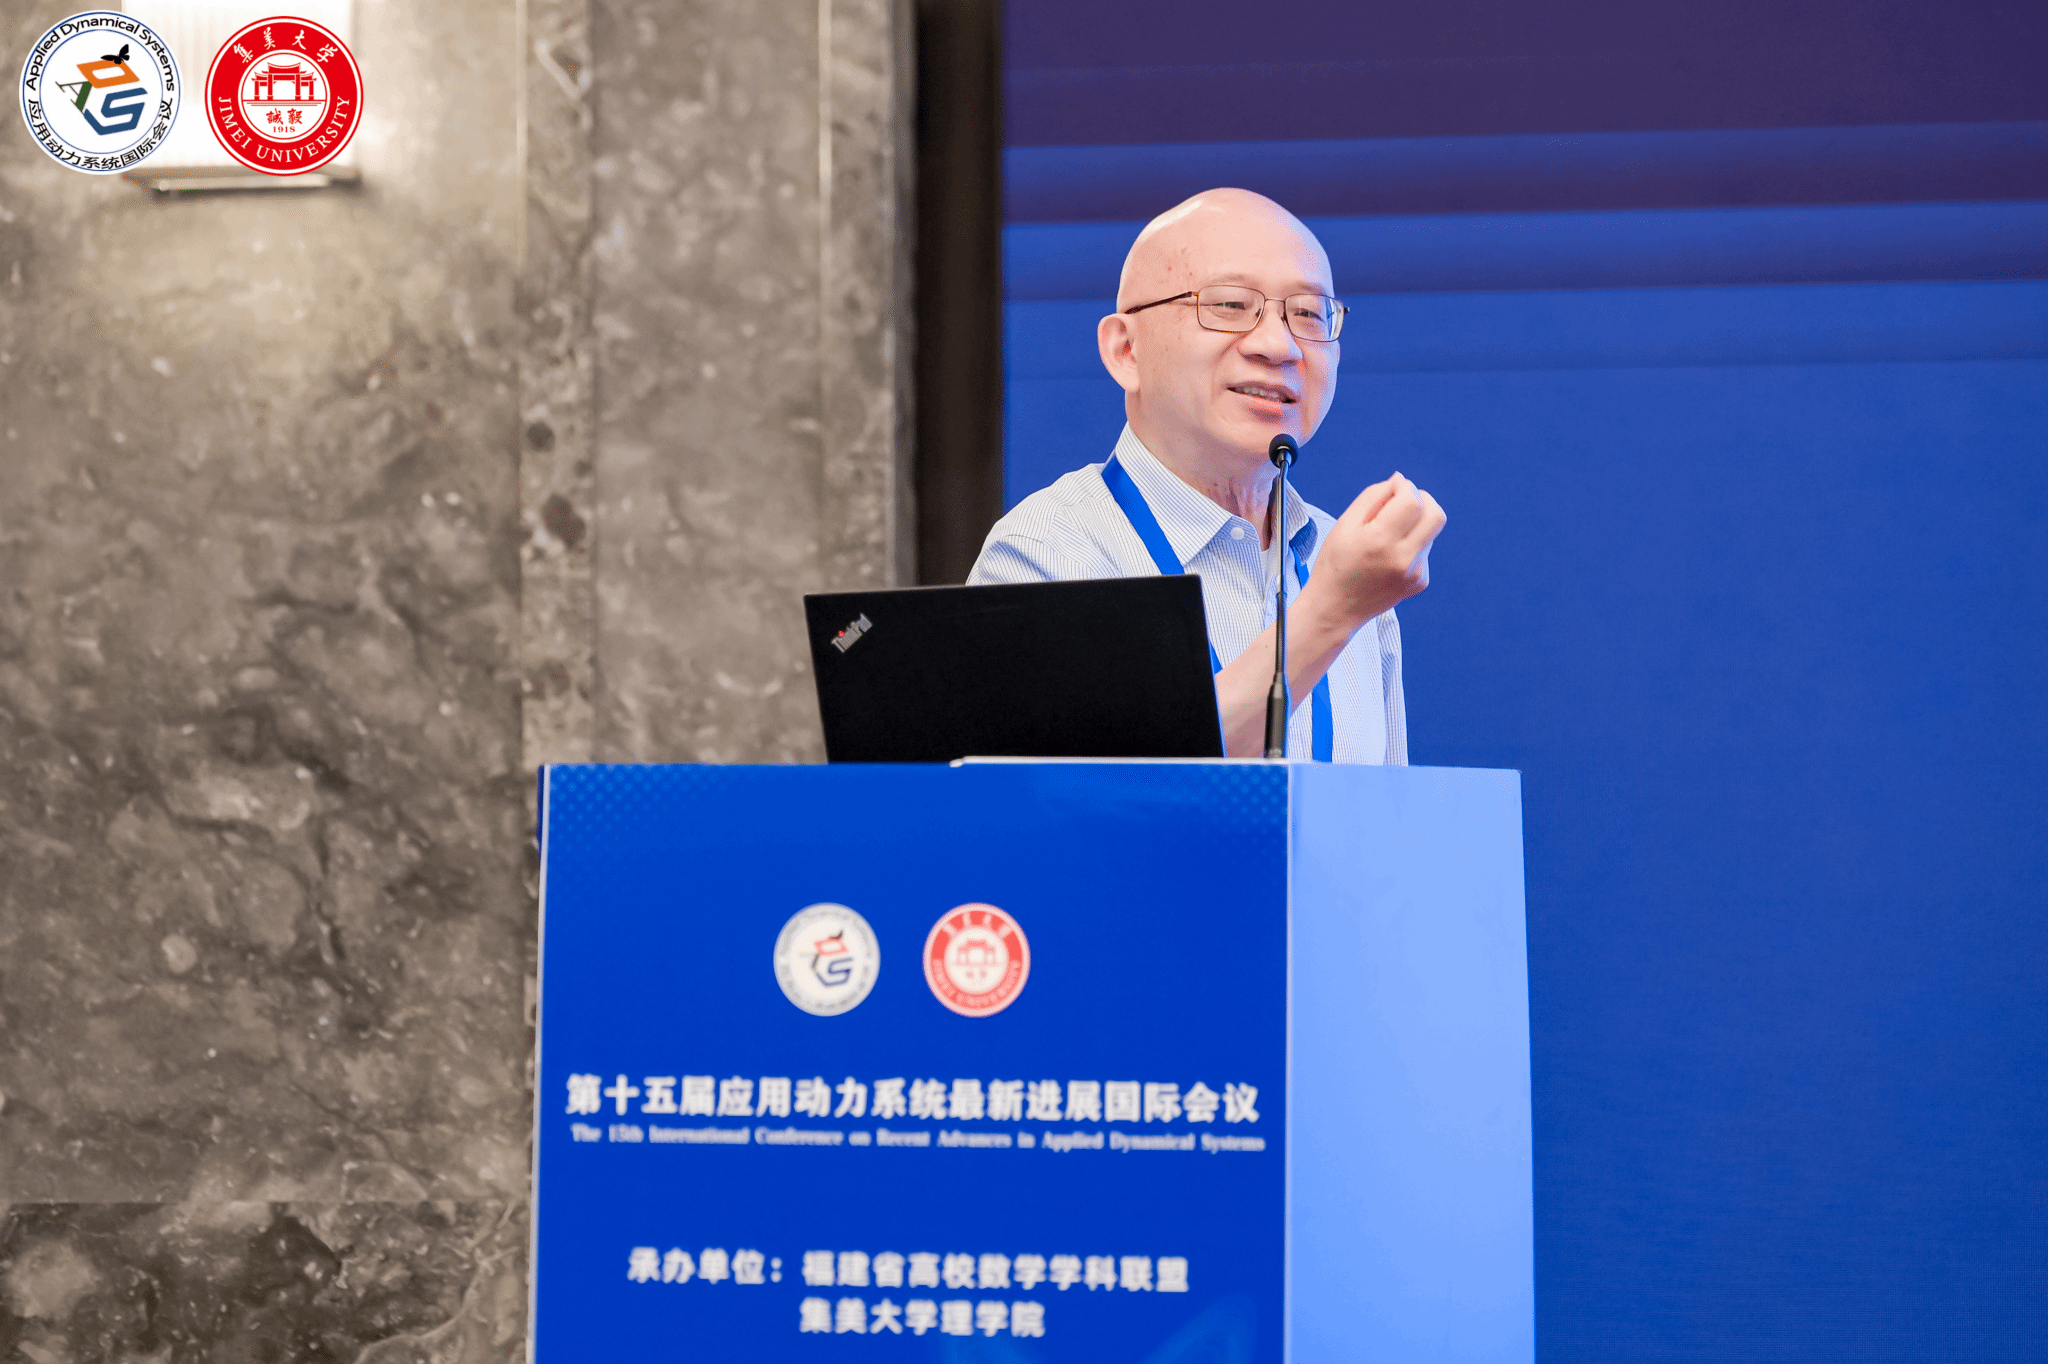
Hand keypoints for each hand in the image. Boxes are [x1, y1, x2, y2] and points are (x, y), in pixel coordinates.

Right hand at [1305, 473, 1444, 629]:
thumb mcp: (1344, 525)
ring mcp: (1414, 573)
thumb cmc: (1335, 565)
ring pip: (1430, 532)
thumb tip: (1399, 481)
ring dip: (1413, 524)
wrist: (1335, 609)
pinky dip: (1411, 545)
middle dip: (1423, 500)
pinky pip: (1424, 551)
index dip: (1406, 488)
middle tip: (1404, 501)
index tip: (1394, 488)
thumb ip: (1372, 497)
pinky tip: (1388, 558)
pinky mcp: (1420, 582)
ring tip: (1386, 537)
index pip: (1412, 501)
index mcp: (1379, 541)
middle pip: (1436, 515)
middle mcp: (1402, 558)